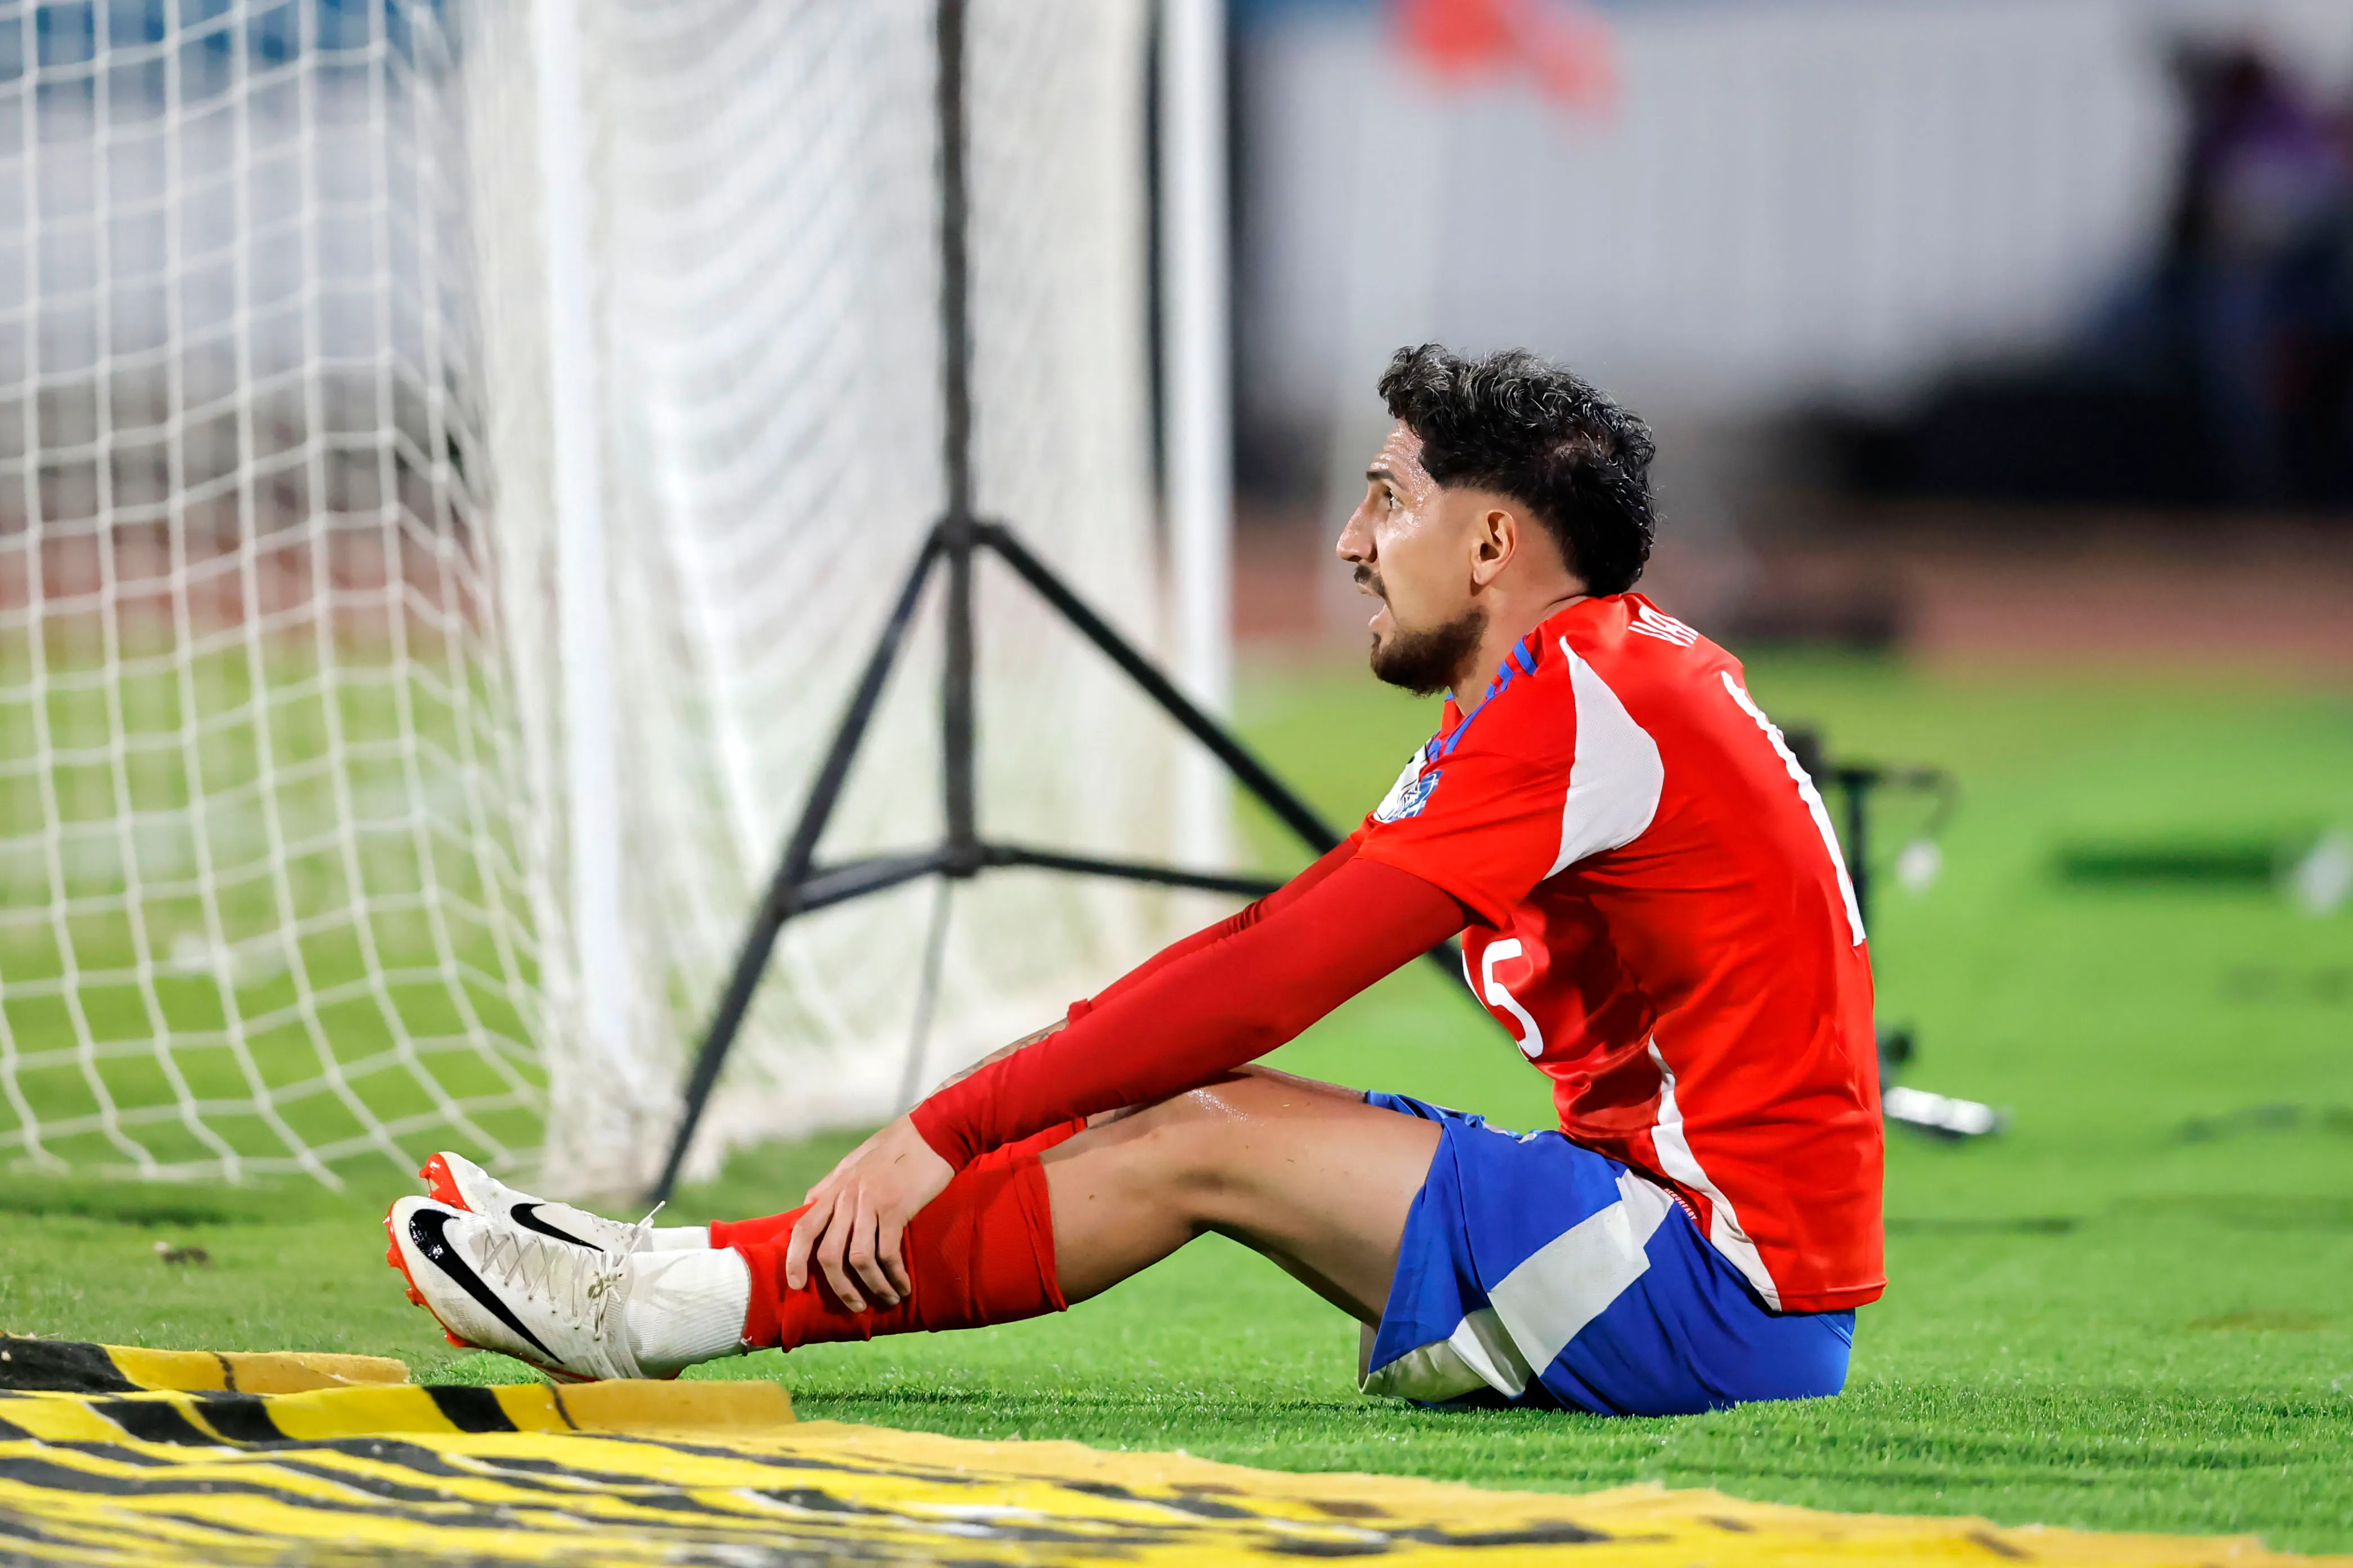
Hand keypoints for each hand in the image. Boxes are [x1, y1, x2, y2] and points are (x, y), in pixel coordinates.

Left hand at [785, 1114, 952, 1310]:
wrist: (936, 1130)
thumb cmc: (900, 1144)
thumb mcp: (857, 1159)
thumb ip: (832, 1184)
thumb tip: (809, 1201)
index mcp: (837, 1188)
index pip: (803, 1228)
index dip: (795, 1259)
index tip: (797, 1285)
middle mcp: (848, 1197)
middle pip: (828, 1253)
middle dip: (839, 1287)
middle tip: (854, 1306)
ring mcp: (871, 1202)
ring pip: (858, 1259)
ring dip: (872, 1287)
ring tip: (888, 1300)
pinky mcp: (897, 1208)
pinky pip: (888, 1253)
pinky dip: (895, 1276)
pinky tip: (904, 1285)